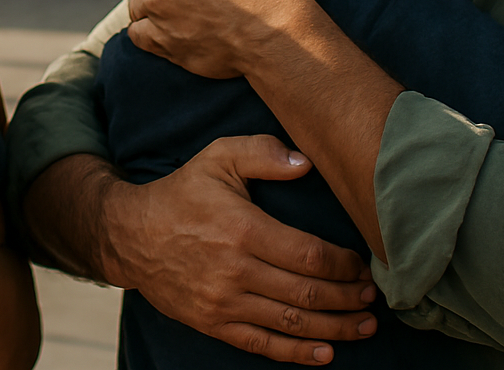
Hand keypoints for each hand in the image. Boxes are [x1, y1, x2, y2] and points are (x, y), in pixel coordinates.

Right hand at [100, 137, 375, 364]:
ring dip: (334, 329)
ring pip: (290, 322)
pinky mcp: (213, 322)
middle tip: (373, 299)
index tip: (364, 267)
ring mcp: (223, 301)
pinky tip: (325, 354)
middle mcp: (235, 270)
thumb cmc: (181, 193)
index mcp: (242, 229)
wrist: (130, 235)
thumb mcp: (216, 158)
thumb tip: (305, 163)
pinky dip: (296, 353)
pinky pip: (261, 344)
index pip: (309, 256)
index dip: (344, 266)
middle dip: (348, 299)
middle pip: (306, 293)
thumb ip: (261, 153)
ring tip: (364, 327)